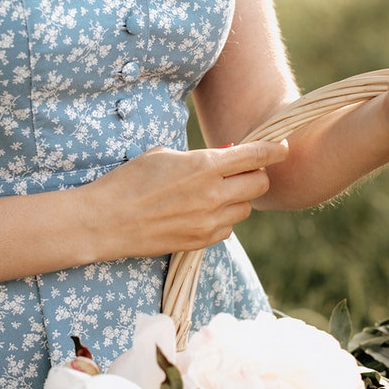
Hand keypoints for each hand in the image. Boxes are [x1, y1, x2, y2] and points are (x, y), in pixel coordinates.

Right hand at [87, 140, 288, 258]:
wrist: (106, 220)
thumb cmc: (129, 181)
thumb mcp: (163, 155)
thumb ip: (198, 156)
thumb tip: (221, 157)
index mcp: (204, 165)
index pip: (256, 155)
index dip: (275, 150)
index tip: (282, 147)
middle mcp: (213, 194)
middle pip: (260, 184)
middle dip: (255, 175)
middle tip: (241, 171)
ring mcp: (209, 221)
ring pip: (245, 209)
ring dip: (237, 199)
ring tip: (213, 194)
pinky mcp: (200, 241)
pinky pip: (227, 229)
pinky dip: (222, 220)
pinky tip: (201, 213)